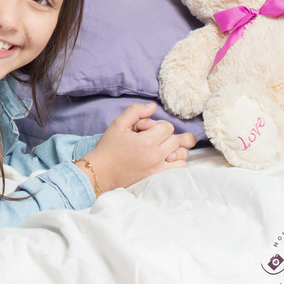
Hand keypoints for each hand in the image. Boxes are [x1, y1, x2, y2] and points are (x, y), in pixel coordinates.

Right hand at [82, 103, 196, 192]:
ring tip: (163, 148)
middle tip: (153, 138)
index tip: (147, 130)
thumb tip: (153, 107)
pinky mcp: (158, 177)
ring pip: (182, 154)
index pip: (167, 127)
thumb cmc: (108, 147)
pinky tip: (167, 159)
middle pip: (176, 140)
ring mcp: (158, 168)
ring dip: (176, 149)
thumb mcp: (118, 124)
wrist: (102, 171)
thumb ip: (136, 111)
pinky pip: (179, 168)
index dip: (159, 125)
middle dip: (166, 136)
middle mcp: (155, 156)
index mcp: (146, 141)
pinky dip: (177, 161)